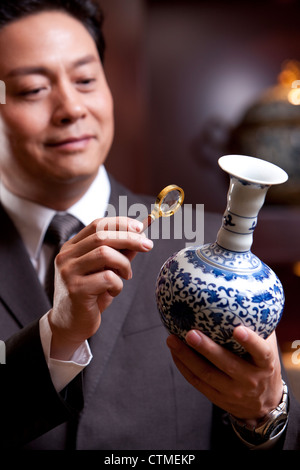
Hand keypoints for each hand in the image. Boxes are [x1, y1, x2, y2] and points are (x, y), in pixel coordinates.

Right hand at [48, 217, 152, 359]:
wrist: (71, 325)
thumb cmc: (90, 294)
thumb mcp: (105, 269)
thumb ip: (120, 252)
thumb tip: (141, 234)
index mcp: (71, 247)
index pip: (97, 224)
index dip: (121, 223)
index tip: (140, 228)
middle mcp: (66, 256)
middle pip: (102, 236)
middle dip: (130, 238)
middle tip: (148, 245)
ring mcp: (68, 272)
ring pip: (104, 253)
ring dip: (124, 264)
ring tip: (126, 276)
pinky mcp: (76, 290)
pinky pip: (107, 278)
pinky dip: (118, 284)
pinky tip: (113, 292)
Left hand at [166, 326, 282, 423]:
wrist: (263, 402)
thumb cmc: (262, 364)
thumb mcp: (268, 347)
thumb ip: (259, 326)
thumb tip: (242, 295)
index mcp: (265, 364)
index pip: (261, 352)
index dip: (250, 341)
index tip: (237, 329)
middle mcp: (250, 380)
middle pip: (227, 365)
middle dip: (207, 349)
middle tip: (190, 333)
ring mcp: (233, 392)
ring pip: (207, 374)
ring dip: (187, 357)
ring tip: (172, 340)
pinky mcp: (218, 398)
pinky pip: (197, 382)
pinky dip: (184, 366)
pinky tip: (174, 352)